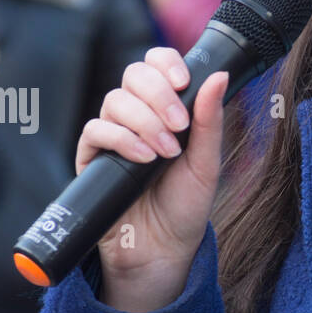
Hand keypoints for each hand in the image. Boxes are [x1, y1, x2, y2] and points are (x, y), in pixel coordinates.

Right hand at [76, 47, 228, 308]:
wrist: (163, 249)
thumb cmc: (185, 206)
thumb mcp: (206, 163)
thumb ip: (210, 121)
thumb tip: (219, 75)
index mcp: (166, 109)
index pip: (156, 64)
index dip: (166, 63)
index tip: (183, 82)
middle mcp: (137, 115)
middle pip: (134, 74)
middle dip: (158, 94)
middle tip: (179, 125)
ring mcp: (113, 134)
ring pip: (115, 100)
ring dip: (145, 121)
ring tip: (166, 152)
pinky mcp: (92, 157)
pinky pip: (96, 130)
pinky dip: (122, 139)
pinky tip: (144, 158)